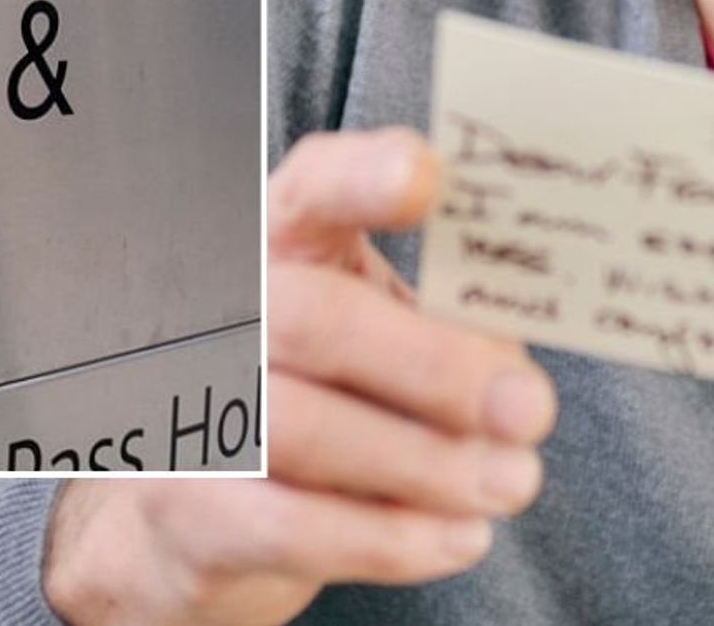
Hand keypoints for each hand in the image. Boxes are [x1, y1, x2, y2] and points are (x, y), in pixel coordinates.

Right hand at [41, 127, 557, 624]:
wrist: (199, 518)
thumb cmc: (321, 393)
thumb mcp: (383, 332)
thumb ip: (445, 325)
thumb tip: (514, 366)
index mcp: (278, 243)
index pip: (310, 189)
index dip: (361, 178)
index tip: (426, 176)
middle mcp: (215, 311)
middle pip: (311, 319)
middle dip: (431, 365)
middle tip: (529, 408)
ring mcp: (184, 408)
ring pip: (298, 427)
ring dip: (423, 462)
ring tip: (511, 481)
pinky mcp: (188, 509)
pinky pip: (288, 527)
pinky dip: (388, 537)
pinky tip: (459, 536)